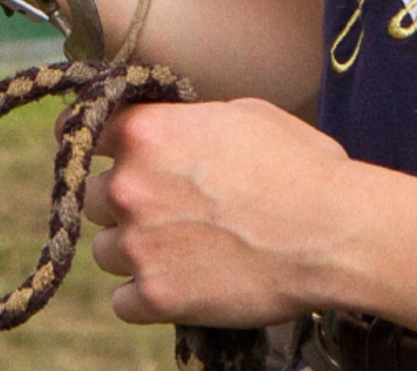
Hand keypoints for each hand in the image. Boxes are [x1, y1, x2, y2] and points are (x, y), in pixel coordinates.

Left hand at [86, 98, 360, 328]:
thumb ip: (188, 123)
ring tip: (182, 250)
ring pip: (104, 251)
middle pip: (93, 197)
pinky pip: (122, 301)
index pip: (84, 131)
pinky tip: (181, 284)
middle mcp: (129, 186)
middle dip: (124, 203)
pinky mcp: (155, 295)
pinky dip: (145, 297)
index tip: (100, 154)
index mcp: (147, 132)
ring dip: (133, 251)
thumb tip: (175, 131)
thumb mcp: (243, 115)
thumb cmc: (300, 166)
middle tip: (168, 210)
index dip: (95, 143)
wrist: (332, 232)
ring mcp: (138, 244)